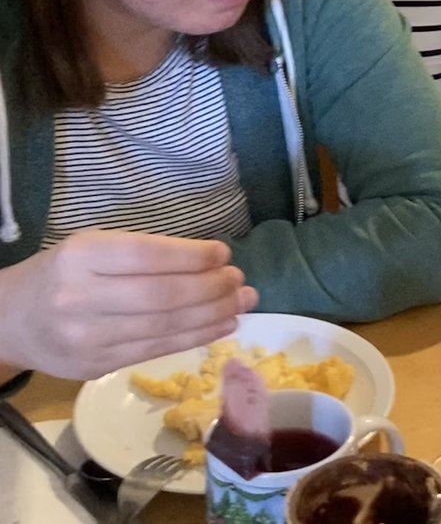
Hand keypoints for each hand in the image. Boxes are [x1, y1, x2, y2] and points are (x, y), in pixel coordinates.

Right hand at [0, 230, 255, 379]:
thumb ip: (144, 252)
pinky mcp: (95, 366)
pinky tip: (222, 325)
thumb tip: (211, 259)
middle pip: (163, 296)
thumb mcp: (93, 248)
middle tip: (240, 280)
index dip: (193, 257)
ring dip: (213, 315)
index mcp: (80, 258)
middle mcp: (80, 299)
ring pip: (165, 327)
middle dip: (212, 288)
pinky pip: (156, 350)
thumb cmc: (63, 274)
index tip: (224, 253)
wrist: (10, 321)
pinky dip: (196, 337)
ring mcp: (87, 338)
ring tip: (243, 302)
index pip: (148, 257)